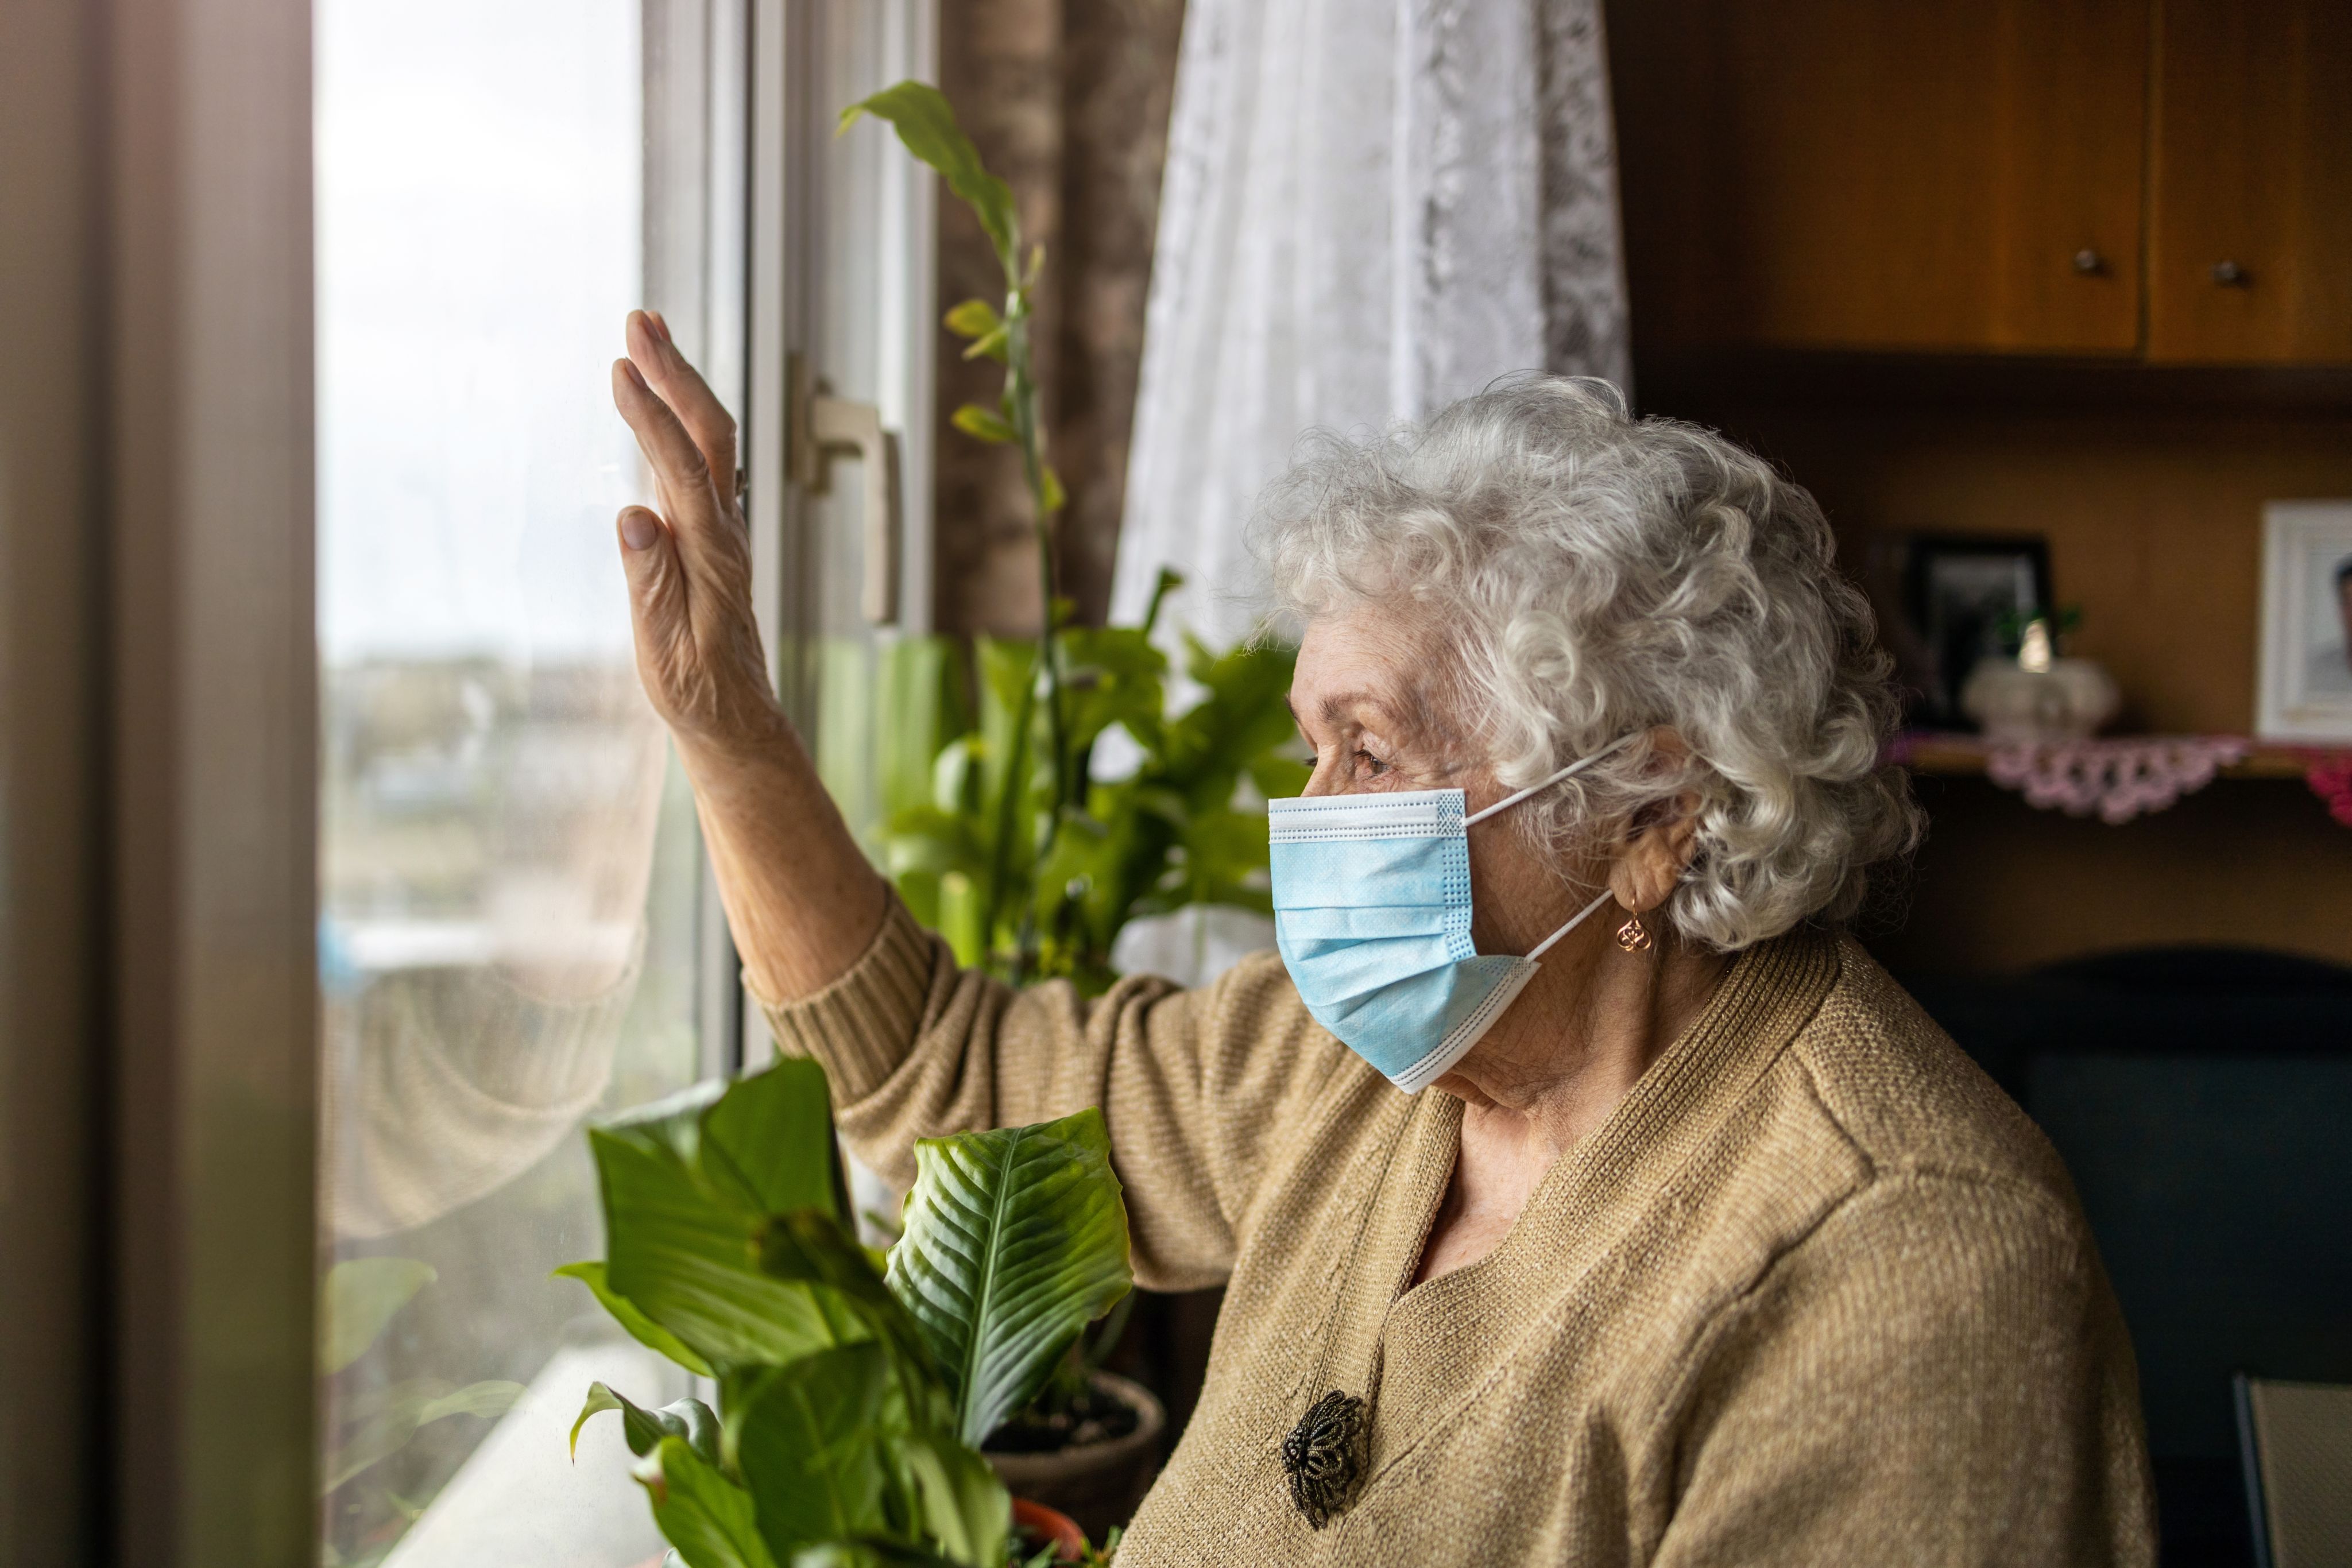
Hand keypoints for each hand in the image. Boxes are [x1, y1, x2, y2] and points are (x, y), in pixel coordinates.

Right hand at [609, 310, 784, 757]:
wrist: (734, 717)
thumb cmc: (698, 693)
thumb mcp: (668, 652)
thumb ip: (652, 584)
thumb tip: (634, 515)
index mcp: (713, 557)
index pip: (683, 471)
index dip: (652, 418)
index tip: (622, 369)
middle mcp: (723, 531)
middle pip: (709, 434)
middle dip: (676, 373)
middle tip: (639, 320)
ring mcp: (718, 528)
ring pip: (707, 440)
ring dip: (679, 383)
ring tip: (647, 331)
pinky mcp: (706, 533)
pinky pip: (697, 460)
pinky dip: (676, 415)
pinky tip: (655, 393)